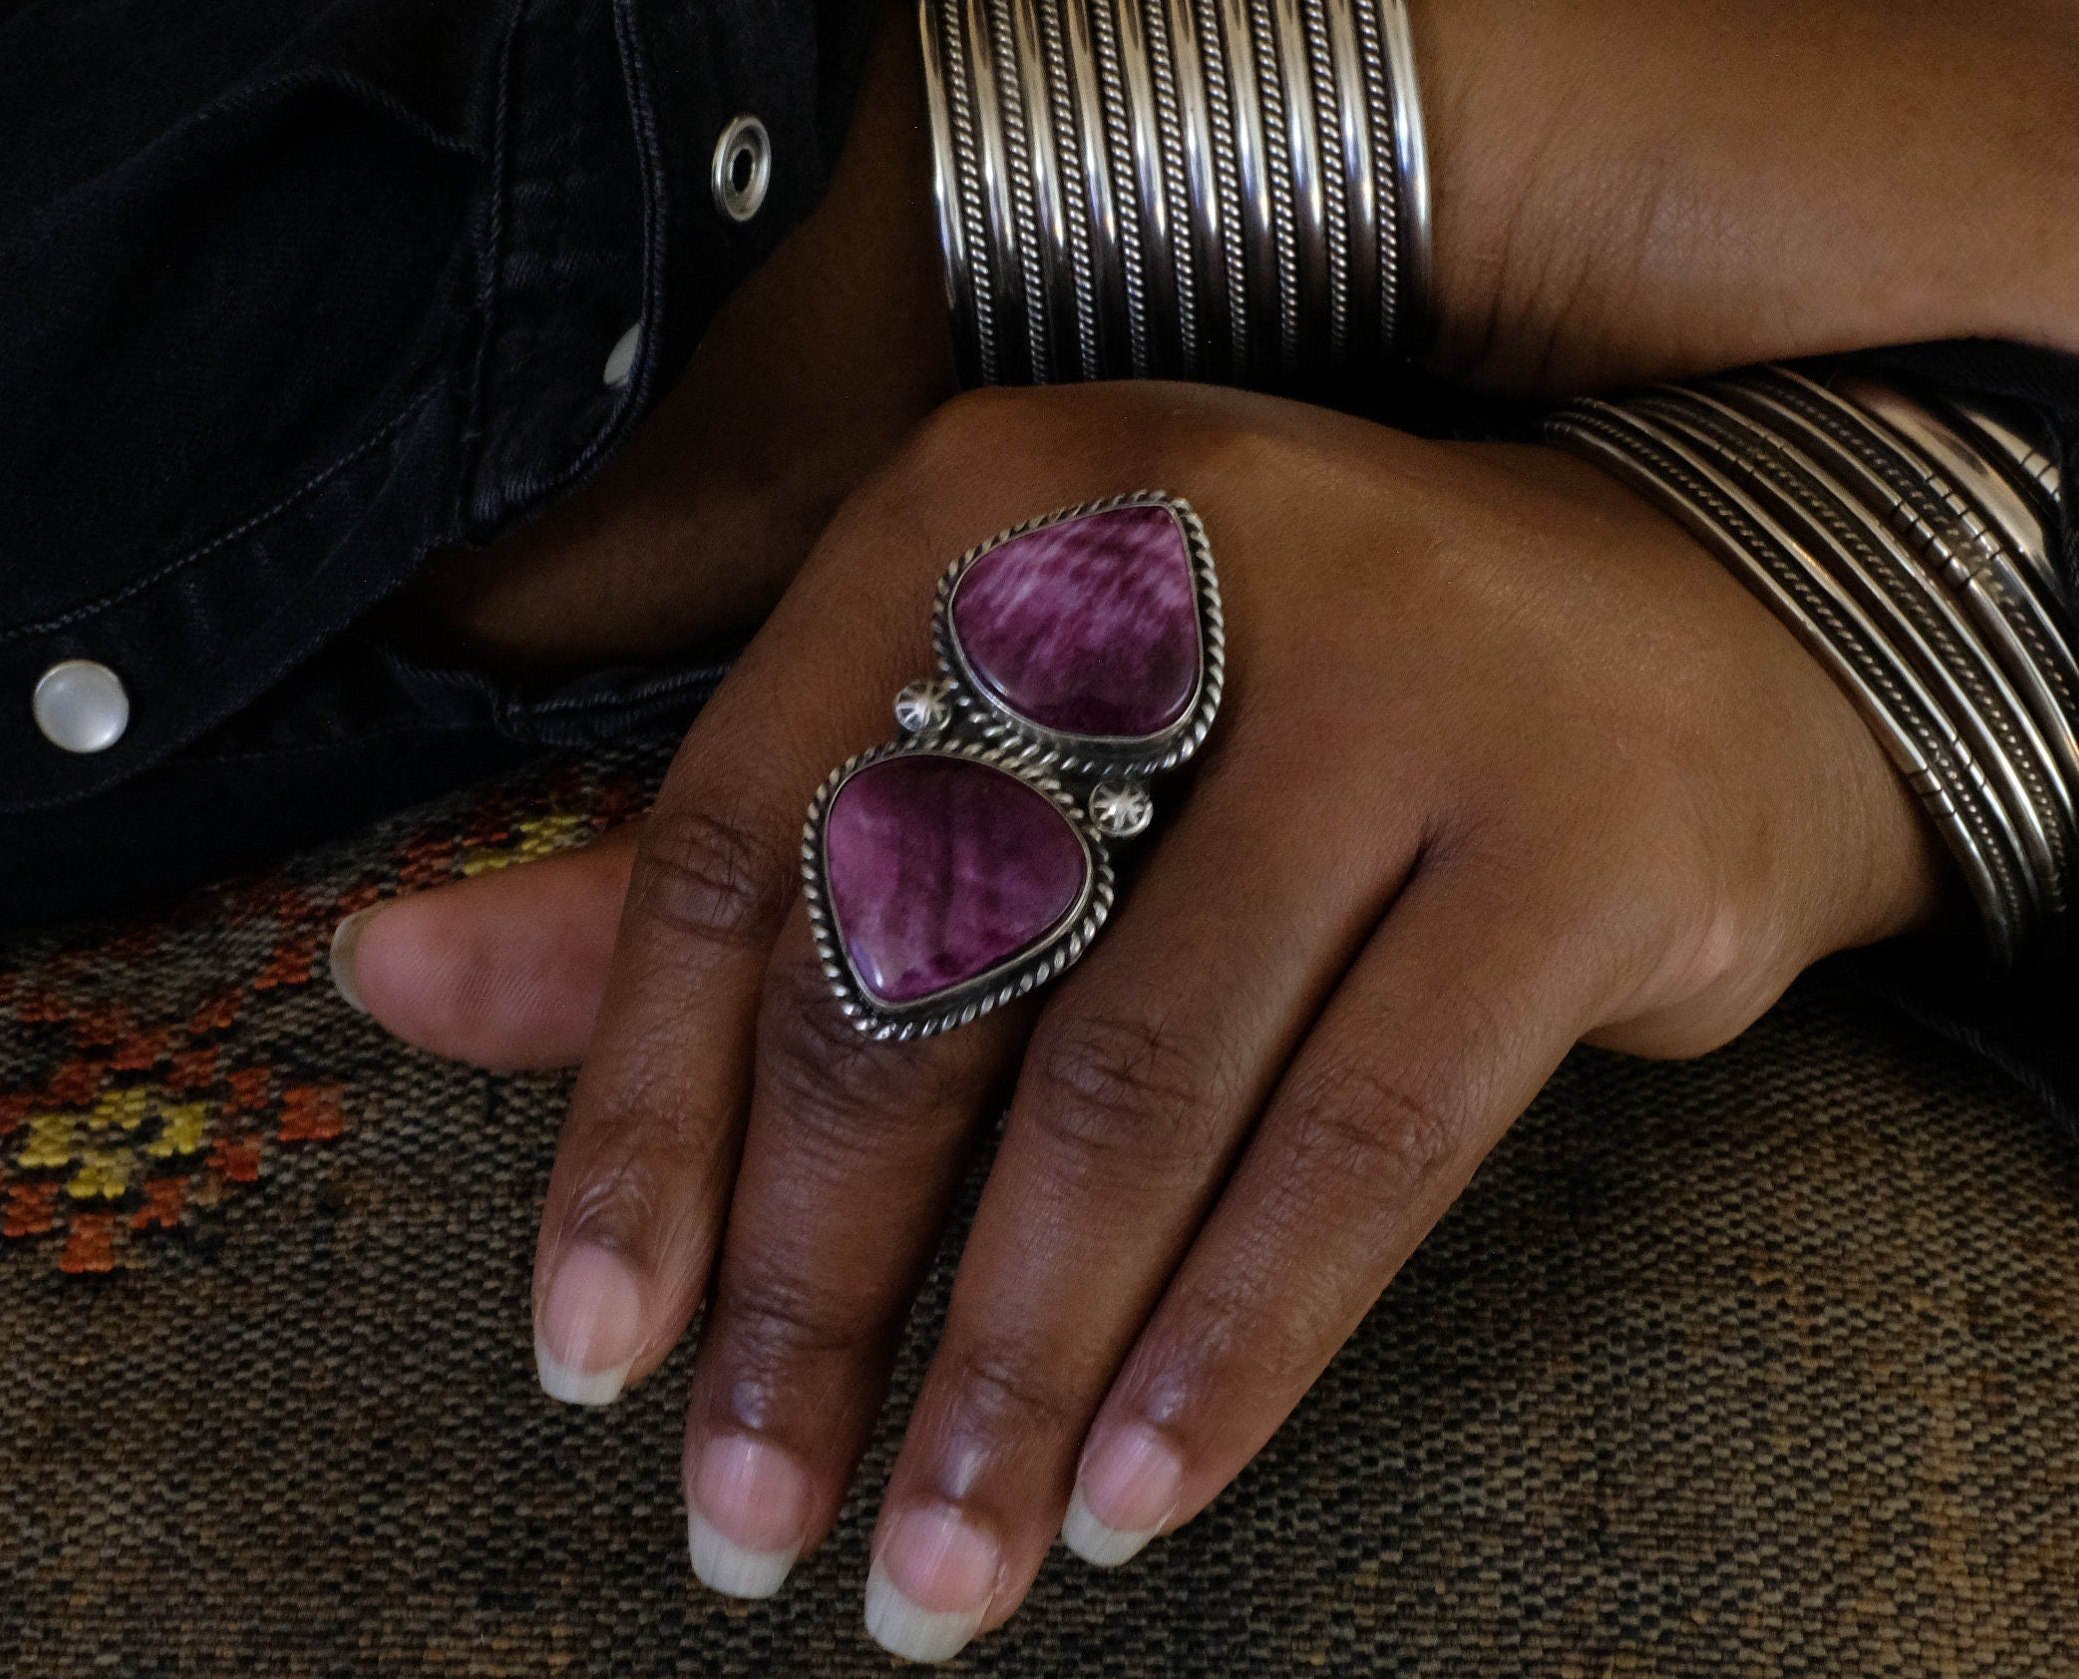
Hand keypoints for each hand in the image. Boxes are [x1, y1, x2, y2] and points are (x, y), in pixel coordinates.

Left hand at [481, 381, 1934, 1658]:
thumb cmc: (1284, 717)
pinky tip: (1131, 1497)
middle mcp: (1181, 552)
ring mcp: (1403, 680)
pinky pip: (1364, 1138)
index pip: (744, 834)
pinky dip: (1235, 1342)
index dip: (640, 1117)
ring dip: (1010, 1364)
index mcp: (989, 507)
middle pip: (927, 969)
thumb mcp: (1009, 746)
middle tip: (737, 1520)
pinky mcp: (1574, 834)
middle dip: (816, 1287)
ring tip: (928, 1578)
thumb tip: (381, 977)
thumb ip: (733, 872)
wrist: (1697, 644)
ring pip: (1139, 1078)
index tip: (587, 1357)